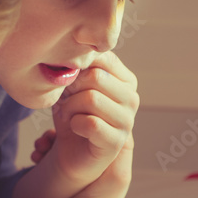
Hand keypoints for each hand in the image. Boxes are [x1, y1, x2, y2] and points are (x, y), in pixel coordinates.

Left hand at [12, 52, 137, 197]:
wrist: (67, 149)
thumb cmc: (71, 111)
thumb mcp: (73, 83)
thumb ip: (80, 64)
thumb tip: (75, 48)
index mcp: (125, 78)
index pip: (102, 57)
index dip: (78, 65)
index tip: (68, 78)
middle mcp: (132, 98)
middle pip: (95, 77)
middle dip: (72, 88)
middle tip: (65, 100)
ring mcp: (128, 121)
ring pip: (91, 99)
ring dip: (70, 107)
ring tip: (68, 115)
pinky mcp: (116, 142)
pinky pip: (89, 123)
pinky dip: (73, 124)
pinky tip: (73, 128)